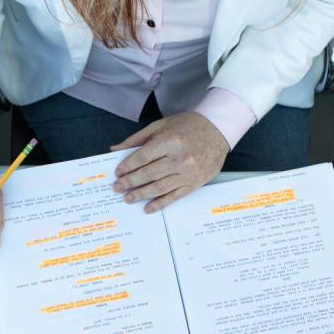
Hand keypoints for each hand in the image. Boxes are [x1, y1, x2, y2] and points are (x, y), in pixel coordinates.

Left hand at [110, 112, 228, 212]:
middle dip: (130, 182)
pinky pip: (175, 196)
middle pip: (149, 174)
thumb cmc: (188, 125)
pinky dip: (160, 203)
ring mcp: (189, 172)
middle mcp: (180, 158)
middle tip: (117, 188)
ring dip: (141, 194)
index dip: (127, 166)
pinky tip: (148, 208)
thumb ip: (137, 139)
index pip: (142, 157)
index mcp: (170, 140)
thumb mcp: (161, 125)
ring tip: (128, 198)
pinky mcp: (196, 182)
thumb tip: (115, 149)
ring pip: (160, 187)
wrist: (218, 129)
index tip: (117, 172)